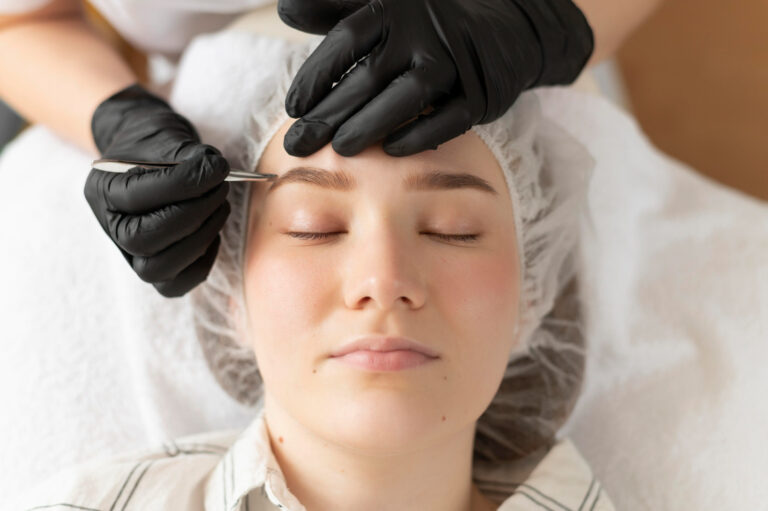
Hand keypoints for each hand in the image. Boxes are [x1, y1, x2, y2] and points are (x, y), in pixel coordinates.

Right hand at [85, 84, 230, 297]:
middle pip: (144, 239)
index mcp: (103, 190)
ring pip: (157, 269)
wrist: (147, 155)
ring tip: (220, 208)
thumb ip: (186, 155)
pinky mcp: (154, 268)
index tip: (218, 168)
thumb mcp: (164, 138)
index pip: (138, 196)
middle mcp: (111, 226)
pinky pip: (176, 284)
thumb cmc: (155, 146)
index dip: (184, 184)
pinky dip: (201, 262)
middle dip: (193, 215)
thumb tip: (214, 169)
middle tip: (221, 189)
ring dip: (199, 239)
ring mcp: (130, 253)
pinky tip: (214, 234)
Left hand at [279, 0, 592, 157]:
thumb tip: (286, 9)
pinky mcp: (479, 94)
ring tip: (339, 150)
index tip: (294, 106)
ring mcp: (453, 63)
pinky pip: (448, 118)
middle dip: (328, 114)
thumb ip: (334, 9)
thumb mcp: (383, 8)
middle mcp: (423, 33)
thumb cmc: (425, 26)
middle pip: (368, 76)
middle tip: (298, 143)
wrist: (501, 31)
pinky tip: (390, 151)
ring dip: (369, 125)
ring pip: (406, 97)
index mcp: (394, 8)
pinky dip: (418, 135)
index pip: (346, 40)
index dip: (316, 75)